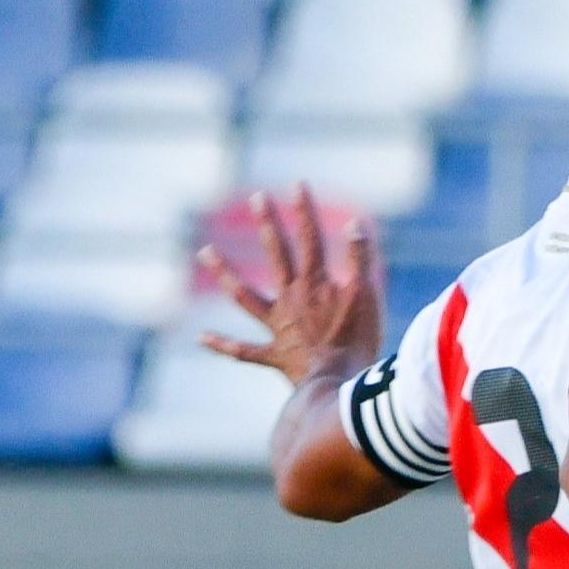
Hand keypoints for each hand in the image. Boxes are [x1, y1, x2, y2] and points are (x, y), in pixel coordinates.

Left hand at [200, 186, 385, 388]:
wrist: (336, 384)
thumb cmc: (357, 342)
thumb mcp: (367, 297)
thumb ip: (360, 260)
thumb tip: (354, 225)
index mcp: (314, 284)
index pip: (310, 239)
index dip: (305, 211)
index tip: (298, 184)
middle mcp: (290, 299)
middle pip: (277, 255)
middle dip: (269, 225)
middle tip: (258, 198)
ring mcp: (279, 327)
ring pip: (245, 296)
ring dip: (225, 272)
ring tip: (204, 251)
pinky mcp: (275, 354)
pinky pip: (243, 351)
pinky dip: (223, 345)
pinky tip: (201, 337)